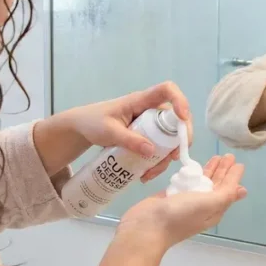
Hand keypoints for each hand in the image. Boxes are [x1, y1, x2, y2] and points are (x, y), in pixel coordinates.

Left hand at [47, 81, 193, 182]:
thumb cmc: (93, 122)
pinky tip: (144, 174)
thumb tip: (151, 150)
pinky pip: (159, 148)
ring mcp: (150, 125)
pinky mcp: (146, 137)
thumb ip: (128, 139)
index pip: (167, 90)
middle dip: (179, 139)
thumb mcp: (109, 131)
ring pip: (169, 138)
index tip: (183, 118)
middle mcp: (150, 111)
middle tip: (173, 158)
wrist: (82, 128)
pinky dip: (156, 162)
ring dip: (165, 157)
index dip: (180, 101)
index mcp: (141, 101)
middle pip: (176, 119)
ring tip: (149, 174)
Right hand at [115, 154, 246, 250]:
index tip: (238, 161)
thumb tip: (243, 190)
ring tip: (215, 157)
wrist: (146, 227)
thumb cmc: (180, 215)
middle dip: (222, 171)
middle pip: (216, 185)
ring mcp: (185, 201)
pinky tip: (192, 165)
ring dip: (209, 170)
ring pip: (201, 182)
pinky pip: (185, 182)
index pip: (227, 190)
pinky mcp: (170, 196)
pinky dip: (191, 173)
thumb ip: (225, 194)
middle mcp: (201, 206)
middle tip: (228, 155)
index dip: (233, 176)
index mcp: (213, 210)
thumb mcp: (208, 204)